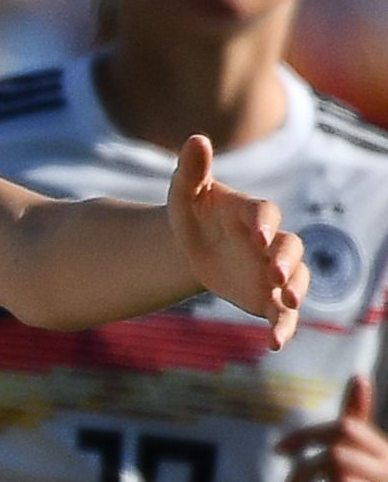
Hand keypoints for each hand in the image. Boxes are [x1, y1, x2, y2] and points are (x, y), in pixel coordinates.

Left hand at [167, 134, 305, 348]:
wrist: (195, 246)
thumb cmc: (192, 213)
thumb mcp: (184, 194)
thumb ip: (190, 170)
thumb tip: (195, 139)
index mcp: (251, 213)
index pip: (265, 213)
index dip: (264, 222)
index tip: (257, 235)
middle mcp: (271, 241)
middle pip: (291, 247)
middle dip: (287, 260)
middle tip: (275, 274)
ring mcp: (275, 269)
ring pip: (297, 281)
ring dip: (295, 293)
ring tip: (287, 305)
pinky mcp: (270, 295)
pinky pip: (283, 313)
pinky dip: (283, 326)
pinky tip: (272, 342)